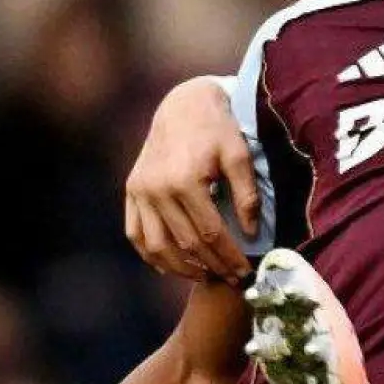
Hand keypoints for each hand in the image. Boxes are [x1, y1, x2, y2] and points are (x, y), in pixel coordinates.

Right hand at [125, 77, 259, 282]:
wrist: (183, 105)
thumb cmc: (217, 129)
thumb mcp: (239, 155)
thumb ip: (247, 196)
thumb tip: (251, 235)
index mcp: (185, 180)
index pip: (210, 233)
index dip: (229, 257)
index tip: (245, 271)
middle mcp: (157, 189)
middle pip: (186, 244)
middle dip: (212, 266)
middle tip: (232, 278)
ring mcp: (140, 191)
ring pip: (157, 246)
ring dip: (180, 268)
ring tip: (205, 276)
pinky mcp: (131, 190)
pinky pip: (135, 233)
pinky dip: (150, 255)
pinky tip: (169, 267)